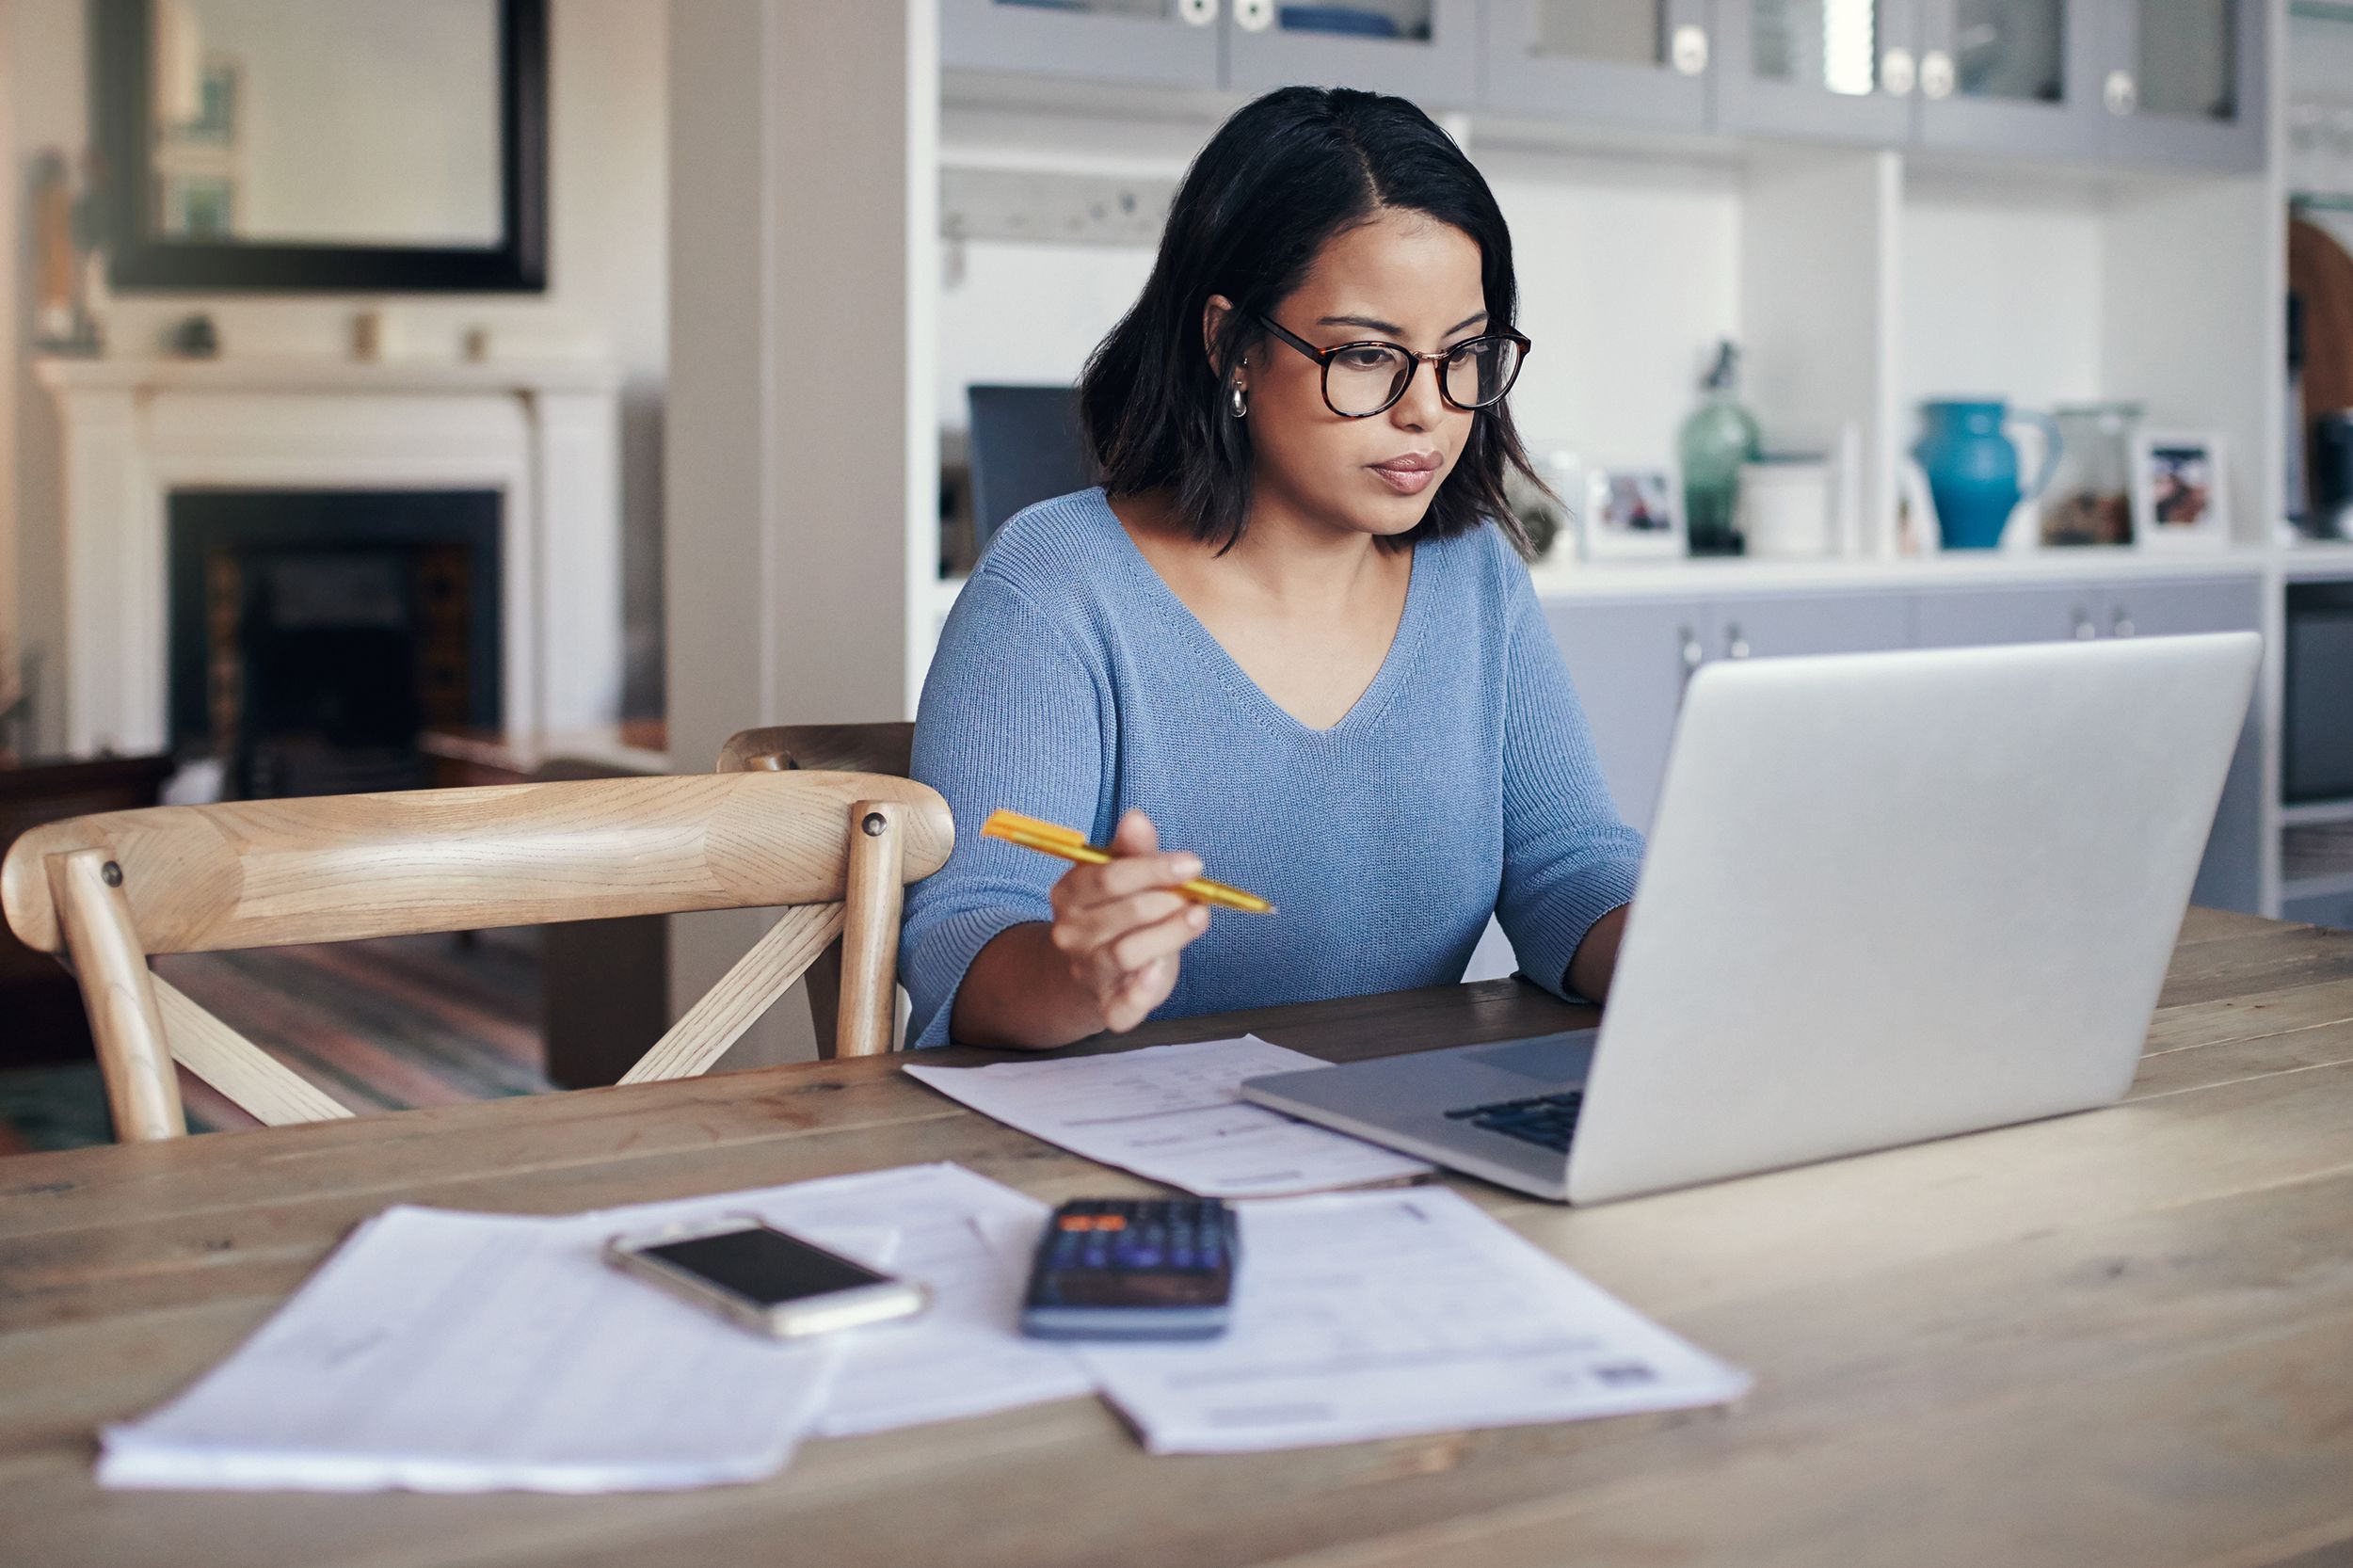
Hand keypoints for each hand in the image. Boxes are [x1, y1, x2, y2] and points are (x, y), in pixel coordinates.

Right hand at [1045, 809, 1212, 1032]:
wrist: (1095, 970)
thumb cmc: (1118, 914)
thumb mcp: (1124, 877)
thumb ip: (1132, 850)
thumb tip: (1136, 817)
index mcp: (1069, 893)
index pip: (1109, 877)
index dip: (1155, 868)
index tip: (1193, 864)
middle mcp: (1071, 933)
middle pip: (1126, 913)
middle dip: (1169, 901)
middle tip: (1197, 897)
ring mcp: (1087, 971)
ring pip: (1129, 952)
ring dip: (1171, 934)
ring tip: (1198, 919)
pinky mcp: (1108, 1005)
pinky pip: (1122, 1004)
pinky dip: (1141, 992)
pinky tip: (1158, 974)